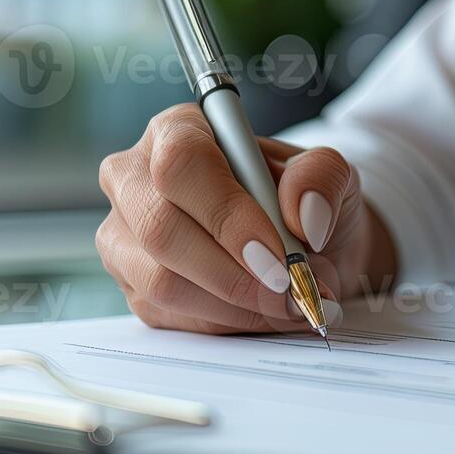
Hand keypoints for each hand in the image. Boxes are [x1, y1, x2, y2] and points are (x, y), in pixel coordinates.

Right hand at [97, 104, 395, 333]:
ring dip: (235, 304)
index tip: (276, 252)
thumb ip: (321, 178)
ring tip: (289, 302)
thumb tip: (304, 217)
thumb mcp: (329, 174)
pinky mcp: (132, 286)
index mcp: (179, 131)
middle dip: (232, 272)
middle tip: (287, 289)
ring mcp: (125, 235)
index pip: (182, 163)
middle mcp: (136, 178)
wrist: (303, 247)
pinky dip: (227, 323)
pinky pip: (171, 315)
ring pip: (161, 281)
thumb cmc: (303, 200)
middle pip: (159, 227)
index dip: (226, 213)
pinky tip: (263, 312)